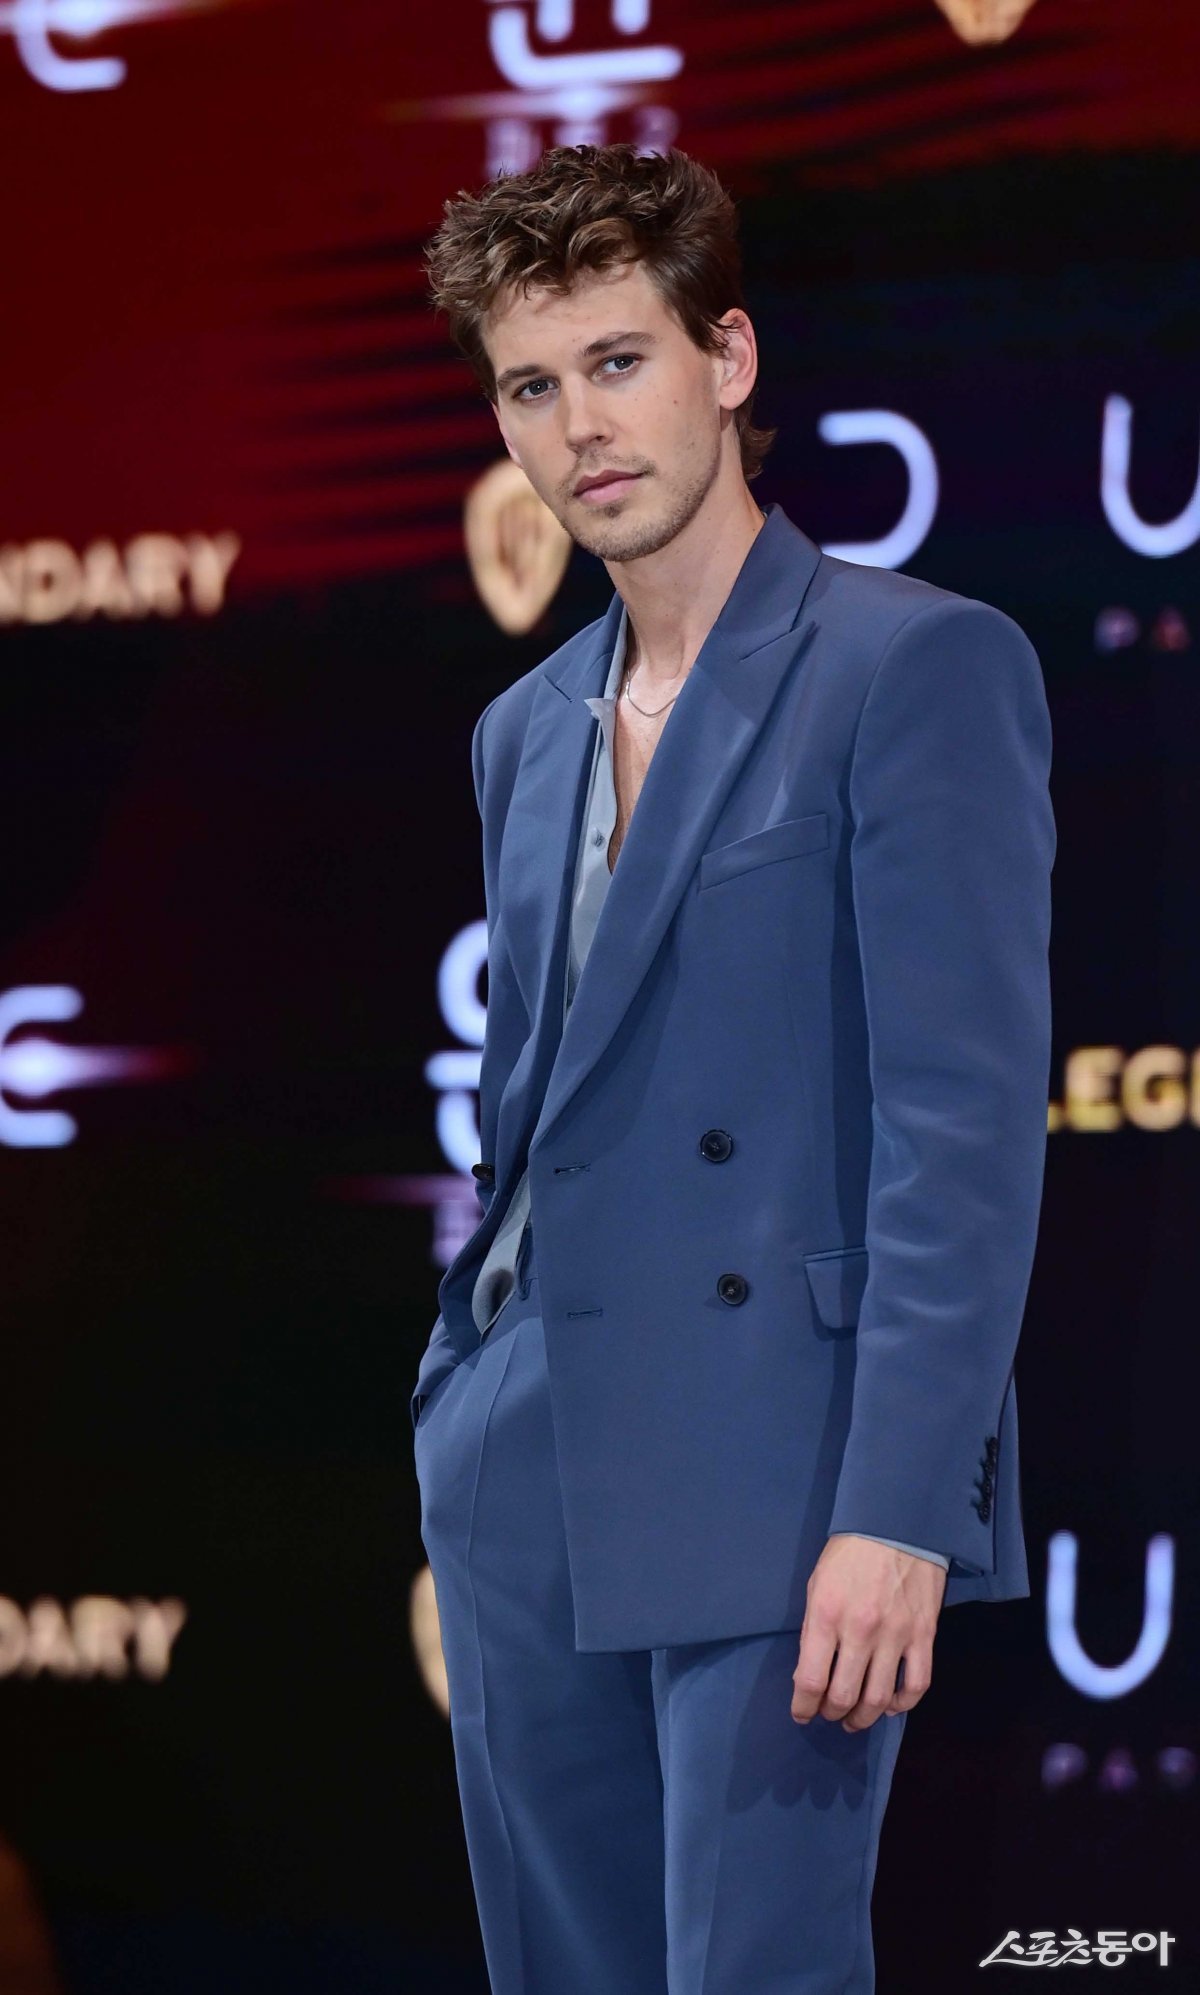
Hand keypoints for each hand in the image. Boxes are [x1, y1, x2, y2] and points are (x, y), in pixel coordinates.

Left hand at [791, 1533, 945, 1731]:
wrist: (897, 1524)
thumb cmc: (849, 1554)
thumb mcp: (816, 1585)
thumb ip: (812, 1630)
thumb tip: (811, 1673)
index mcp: (826, 1616)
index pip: (811, 1680)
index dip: (803, 1706)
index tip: (801, 1713)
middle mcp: (860, 1631)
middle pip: (844, 1696)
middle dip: (831, 1713)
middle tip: (829, 1713)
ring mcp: (896, 1635)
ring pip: (879, 1699)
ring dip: (863, 1718)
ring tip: (855, 1719)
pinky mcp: (924, 1635)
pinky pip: (916, 1685)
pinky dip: (902, 1704)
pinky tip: (889, 1705)